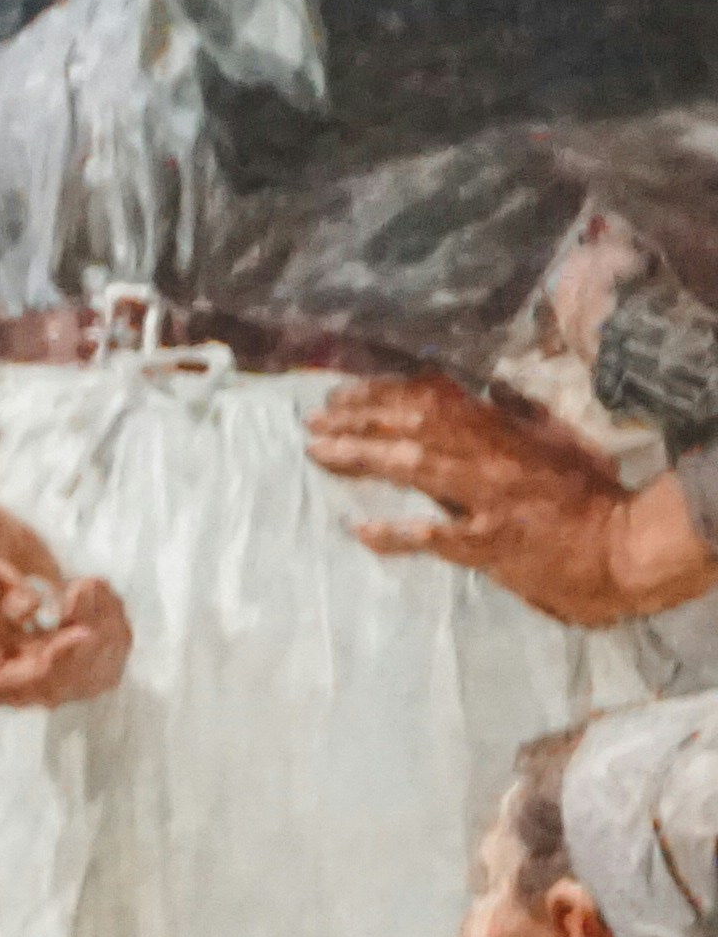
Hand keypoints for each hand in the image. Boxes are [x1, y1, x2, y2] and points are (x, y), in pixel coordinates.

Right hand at [0, 442, 131, 707]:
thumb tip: (26, 606)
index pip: (3, 682)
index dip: (48, 669)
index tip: (81, 631)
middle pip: (50, 688)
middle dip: (86, 647)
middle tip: (89, 587)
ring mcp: (24, 652)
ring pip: (82, 677)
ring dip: (106, 637)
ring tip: (93, 583)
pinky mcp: (51, 637)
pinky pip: (94, 656)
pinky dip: (112, 629)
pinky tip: (100, 590)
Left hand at [312, 374, 714, 628]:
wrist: (624, 547)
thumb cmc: (589, 496)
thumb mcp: (558, 444)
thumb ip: (521, 417)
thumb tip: (495, 390)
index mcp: (504, 432)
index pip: (434, 399)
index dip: (382, 393)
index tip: (340, 395)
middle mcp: (491, 456)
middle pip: (414, 425)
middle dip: (359, 420)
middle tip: (314, 424)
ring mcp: (490, 498)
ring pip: (416, 466)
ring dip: (363, 457)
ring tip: (321, 454)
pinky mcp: (492, 542)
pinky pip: (437, 535)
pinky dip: (397, 532)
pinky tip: (361, 530)